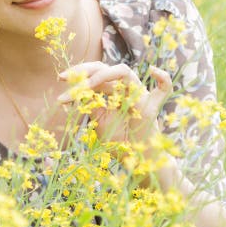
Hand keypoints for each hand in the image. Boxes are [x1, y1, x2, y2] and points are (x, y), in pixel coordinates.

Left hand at [58, 62, 172, 144]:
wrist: (134, 159)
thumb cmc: (117, 140)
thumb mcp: (97, 119)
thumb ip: (90, 104)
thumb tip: (74, 93)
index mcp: (111, 90)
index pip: (93, 72)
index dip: (77, 73)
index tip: (60, 78)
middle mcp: (124, 88)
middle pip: (104, 67)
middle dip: (83, 70)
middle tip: (63, 78)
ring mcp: (138, 95)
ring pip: (123, 71)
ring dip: (101, 76)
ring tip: (86, 86)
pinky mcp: (151, 107)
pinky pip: (165, 89)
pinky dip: (163, 78)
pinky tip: (153, 71)